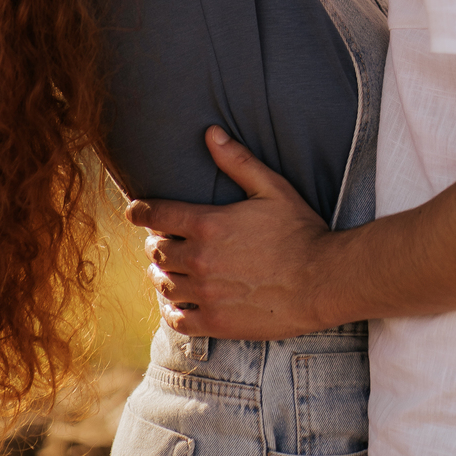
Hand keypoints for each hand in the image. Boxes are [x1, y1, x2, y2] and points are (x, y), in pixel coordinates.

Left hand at [128, 126, 334, 340]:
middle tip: (165, 238)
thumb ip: (237, 161)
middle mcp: (200, 260)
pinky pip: (177, 319)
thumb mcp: (271, 187)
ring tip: (171, 268)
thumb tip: (210, 133)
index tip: (134, 211)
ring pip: (164, 284)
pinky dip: (171, 309)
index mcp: (209, 224)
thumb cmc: (299, 230)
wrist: (321, 281)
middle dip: (157, 242)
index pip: (157, 215)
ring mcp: (206, 294)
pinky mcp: (215, 322)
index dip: (141, 211)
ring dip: (163, 273)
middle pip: (158, 251)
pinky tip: (177, 302)